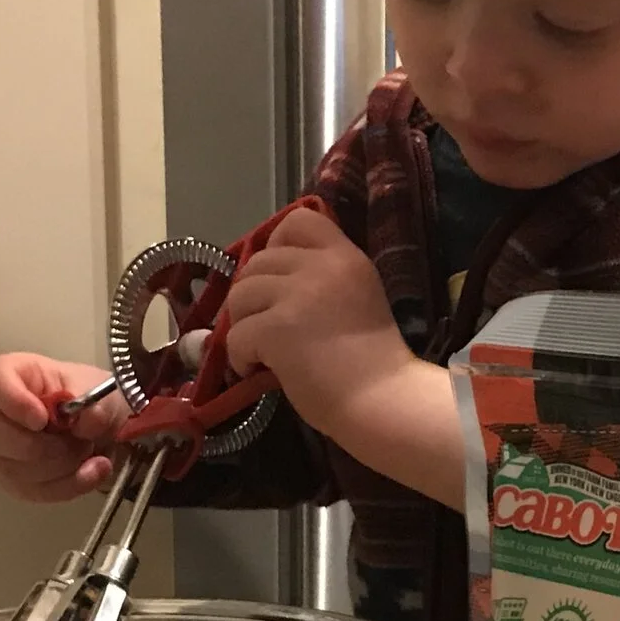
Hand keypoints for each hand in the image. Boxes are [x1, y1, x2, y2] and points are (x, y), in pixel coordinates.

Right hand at [0, 353, 123, 502]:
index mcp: (15, 374)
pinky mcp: (12, 478)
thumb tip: (86, 422)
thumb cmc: (92, 398)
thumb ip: (93, 403)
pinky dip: (66, 486)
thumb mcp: (101, 390)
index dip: (13, 401)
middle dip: (35, 445)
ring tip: (88, 451)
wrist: (105, 428)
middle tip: (74, 442)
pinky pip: (29, 491)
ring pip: (10, 467)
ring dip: (59, 467)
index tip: (41, 419)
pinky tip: (92, 472)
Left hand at [222, 205, 416, 443]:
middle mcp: (321, 267)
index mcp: (346, 257)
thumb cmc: (374, 361)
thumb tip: (272, 283)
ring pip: (239, 295)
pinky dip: (239, 357)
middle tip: (264, 325)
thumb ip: (324, 279)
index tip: (279, 278)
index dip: (276, 244)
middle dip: (253, 296)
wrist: (384, 401)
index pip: (299, 219)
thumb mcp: (358, 297)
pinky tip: (257, 370)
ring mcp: (297, 296)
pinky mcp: (276, 328)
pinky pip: (235, 335)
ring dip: (242, 324)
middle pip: (258, 262)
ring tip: (261, 350)